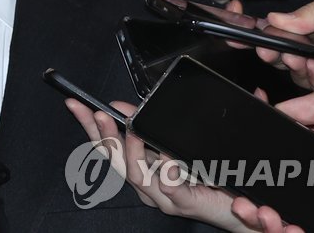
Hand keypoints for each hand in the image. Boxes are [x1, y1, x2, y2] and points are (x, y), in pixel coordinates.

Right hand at [67, 99, 253, 230]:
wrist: (237, 208)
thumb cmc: (207, 176)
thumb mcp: (172, 144)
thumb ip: (150, 125)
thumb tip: (123, 105)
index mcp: (141, 169)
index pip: (106, 145)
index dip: (89, 125)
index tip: (76, 103)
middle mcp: (146, 185)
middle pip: (114, 160)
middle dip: (103, 134)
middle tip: (98, 113)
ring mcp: (162, 196)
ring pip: (136, 175)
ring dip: (131, 150)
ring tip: (132, 129)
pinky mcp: (184, 203)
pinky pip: (171, 187)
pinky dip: (167, 170)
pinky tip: (167, 155)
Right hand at [232, 93, 313, 231]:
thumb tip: (278, 108)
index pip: (284, 178)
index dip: (261, 178)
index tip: (241, 172)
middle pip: (281, 210)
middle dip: (253, 210)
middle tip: (242, 202)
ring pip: (290, 230)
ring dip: (266, 226)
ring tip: (260, 214)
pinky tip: (282, 227)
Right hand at [256, 0, 313, 103]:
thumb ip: (311, 12)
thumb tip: (276, 20)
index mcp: (313, 25)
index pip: (279, 30)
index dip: (259, 32)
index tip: (242, 31)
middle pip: (282, 56)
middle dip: (269, 52)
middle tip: (265, 47)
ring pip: (297, 75)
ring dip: (289, 65)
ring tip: (291, 55)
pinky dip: (311, 79)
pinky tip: (311, 65)